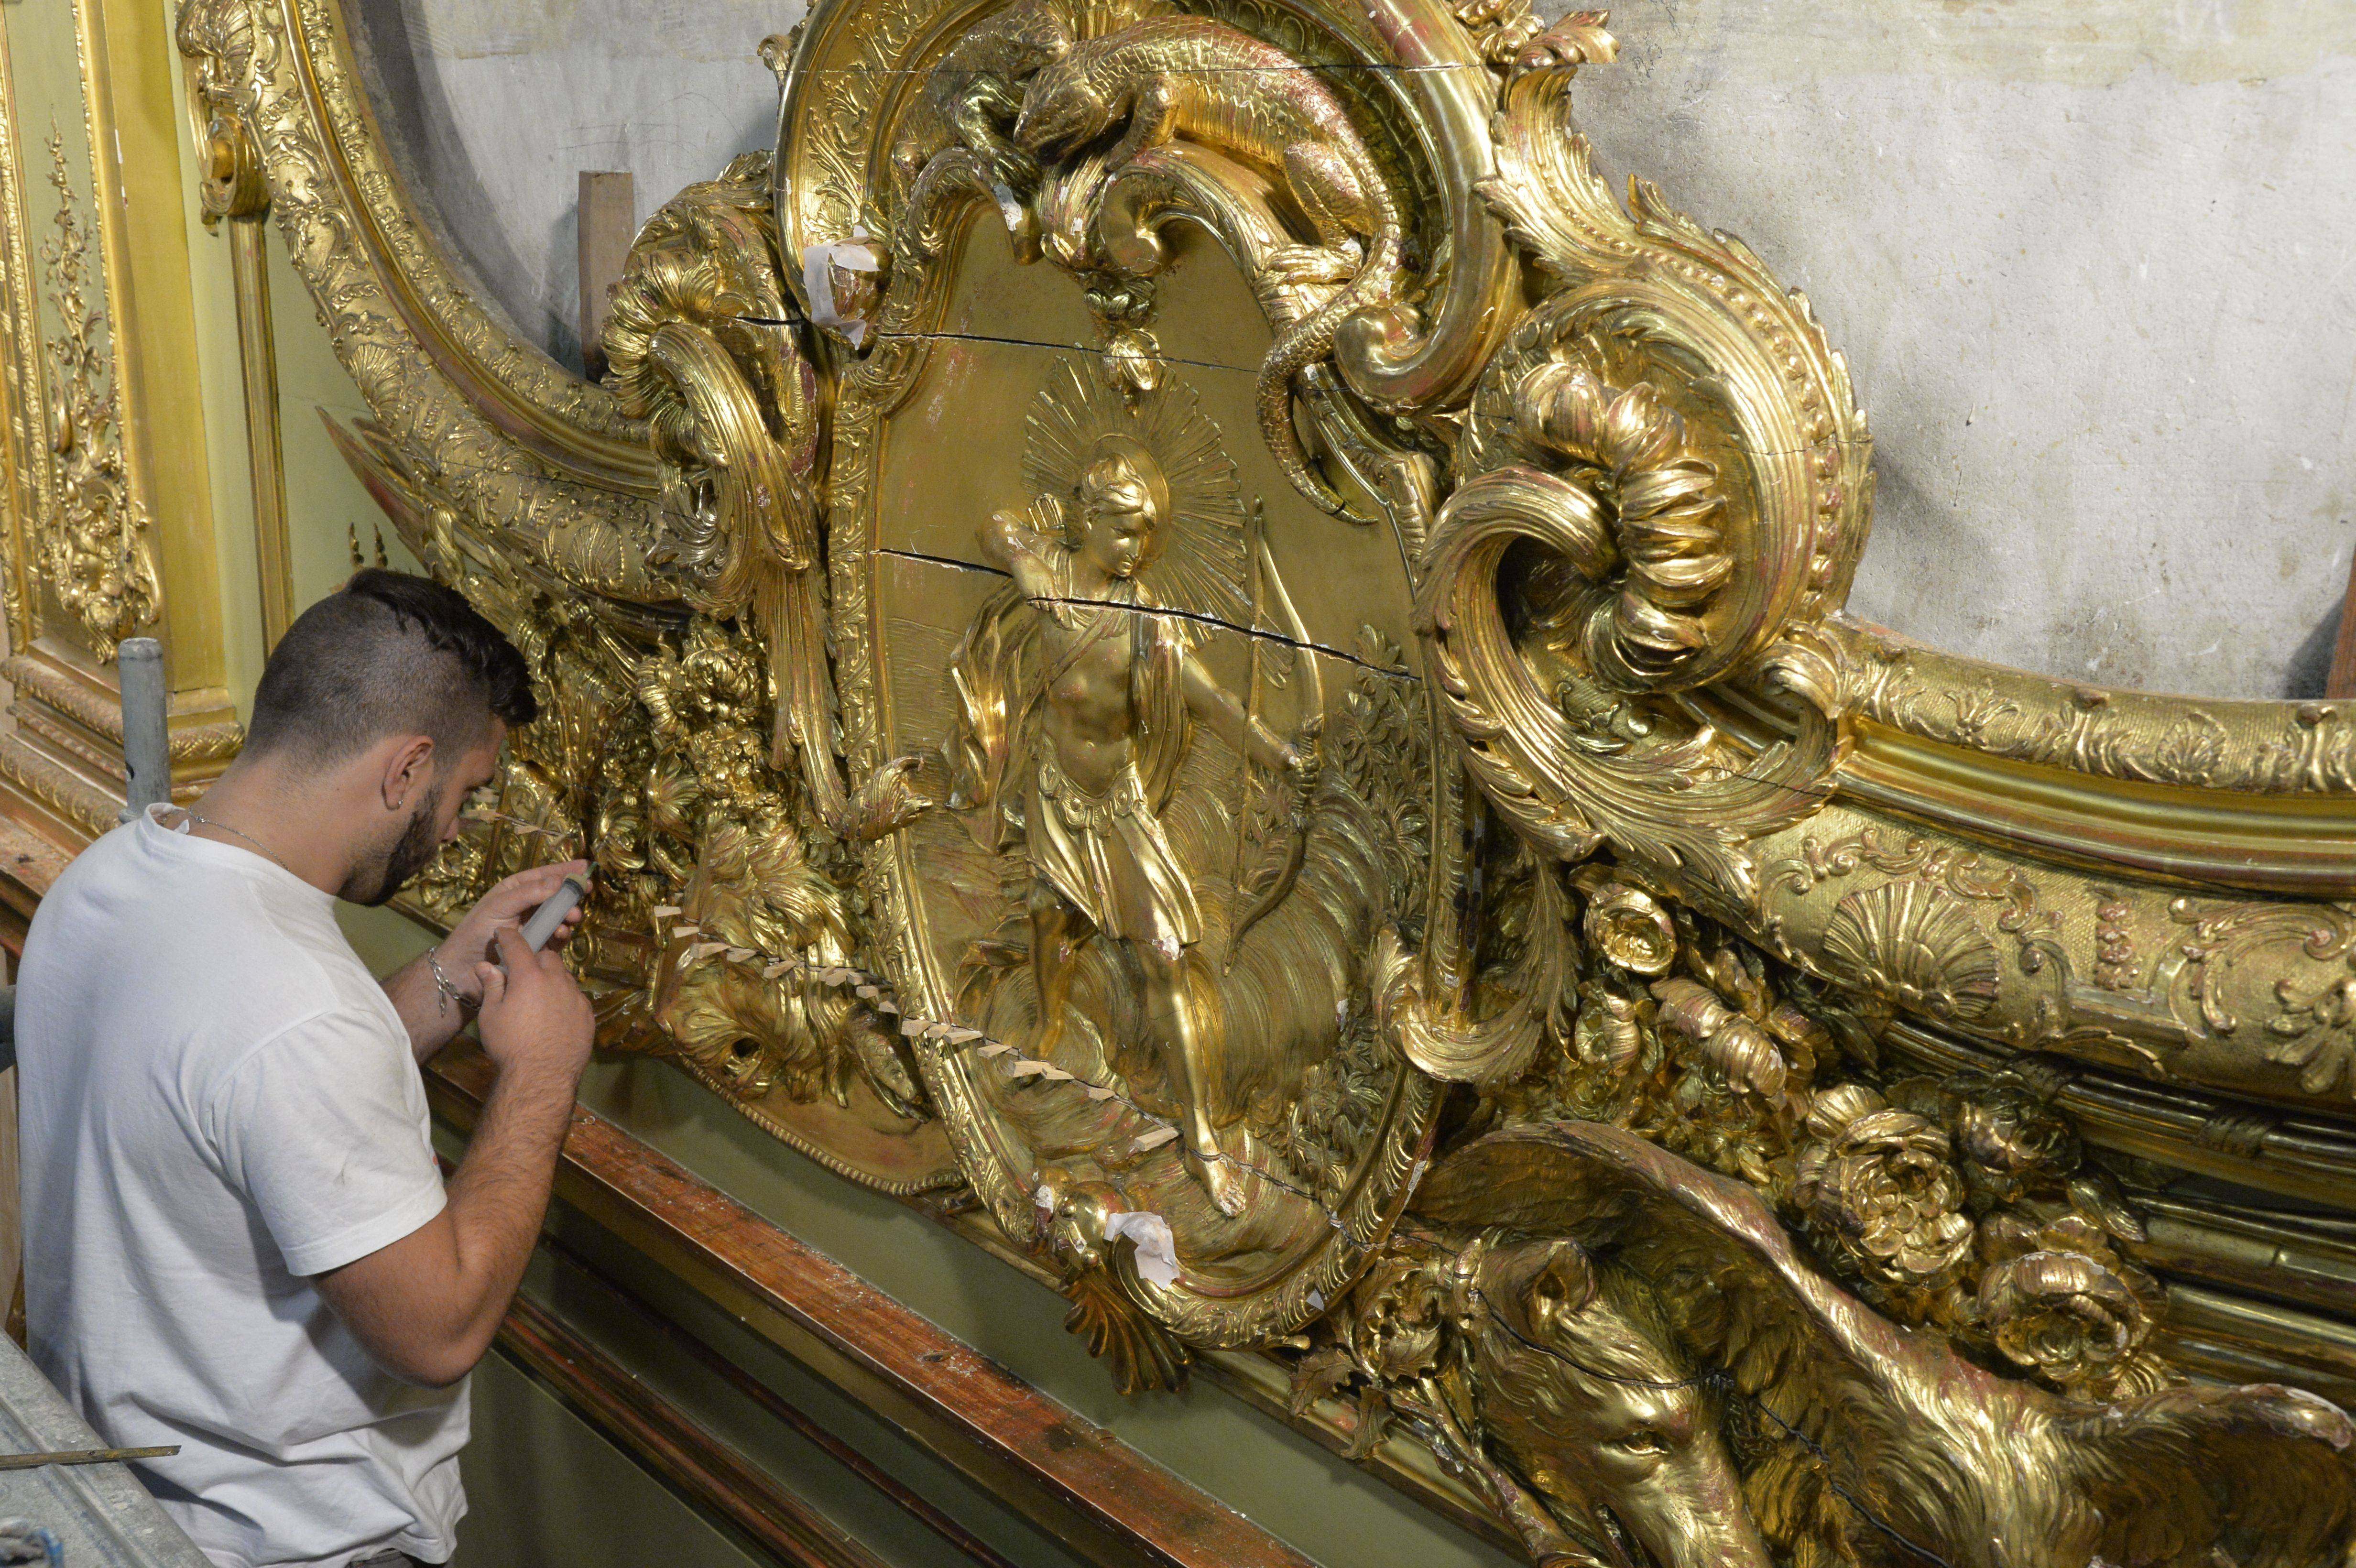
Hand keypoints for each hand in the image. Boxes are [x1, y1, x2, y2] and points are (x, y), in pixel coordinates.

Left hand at [436, 861, 588, 1006]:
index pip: (544, 875)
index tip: (585, 867)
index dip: (565, 871)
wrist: (465, 969)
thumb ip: (528, 893)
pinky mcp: (540, 946)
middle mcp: (527, 906)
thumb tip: (558, 881)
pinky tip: (561, 933)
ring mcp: (535, 927)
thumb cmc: (476, 932)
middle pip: (556, 895)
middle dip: (571, 893)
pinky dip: (562, 934)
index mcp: (515, 889)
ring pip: (560, 916)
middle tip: (584, 891)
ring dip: (568, 915)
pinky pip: (557, 937)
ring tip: (571, 917)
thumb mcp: (499, 906)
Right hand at [472, 922, 594, 1084]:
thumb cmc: (509, 1045)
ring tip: (540, 995)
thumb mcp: (490, 1016)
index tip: (504, 934)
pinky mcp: (588, 1014)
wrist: (541, 1077)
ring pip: (564, 977)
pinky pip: (576, 997)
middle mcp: (557, 980)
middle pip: (547, 958)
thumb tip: (485, 965)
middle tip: (523, 972)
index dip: (509, 938)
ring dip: (552, 979)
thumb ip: (491, 986)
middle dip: (534, 959)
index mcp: (529, 976)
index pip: (518, 946)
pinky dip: (565, 998)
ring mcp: (576, 997)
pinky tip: (556, 1014)